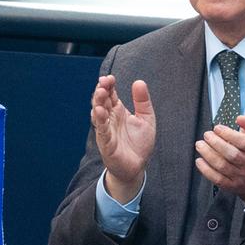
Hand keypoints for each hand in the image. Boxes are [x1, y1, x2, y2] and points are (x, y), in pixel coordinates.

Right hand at [93, 75, 156, 203]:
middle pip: (101, 101)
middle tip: (104, 81)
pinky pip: (101, 130)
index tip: (110, 78)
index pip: (110, 94)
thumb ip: (142, 101)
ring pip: (98, 113)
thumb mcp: (146, 118)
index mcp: (118, 111)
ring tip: (100, 92)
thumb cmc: (139, 143)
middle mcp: (110, 118)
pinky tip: (99, 111)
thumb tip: (139, 81)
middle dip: (101, 90)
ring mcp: (106, 130)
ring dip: (97, 102)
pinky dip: (100, 120)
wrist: (137, 167)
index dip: (108, 85)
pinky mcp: (106, 143)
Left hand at [195, 116, 244, 201]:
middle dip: (216, 143)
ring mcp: (241, 176)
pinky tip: (200, 160)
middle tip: (207, 135)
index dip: (228, 134)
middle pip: (232, 154)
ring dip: (208, 154)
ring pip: (222, 166)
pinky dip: (206, 169)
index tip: (217, 128)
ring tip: (200, 145)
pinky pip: (217, 178)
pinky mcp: (232, 185)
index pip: (243, 142)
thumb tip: (240, 118)